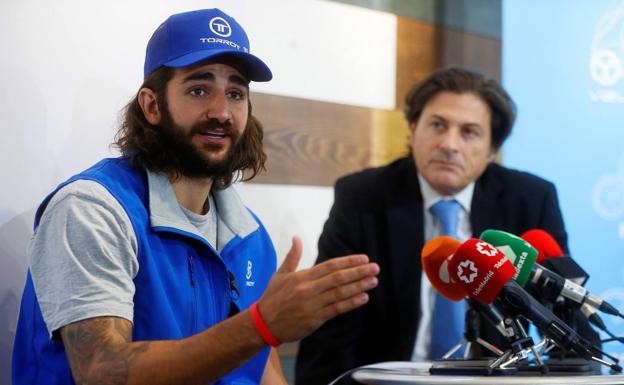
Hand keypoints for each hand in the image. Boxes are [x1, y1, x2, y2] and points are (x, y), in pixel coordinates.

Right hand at [256, 236, 378, 341]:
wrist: (263, 324)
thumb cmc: (272, 298)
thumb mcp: (280, 274)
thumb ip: (292, 256)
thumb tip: (297, 237)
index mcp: (302, 277)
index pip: (330, 266)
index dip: (348, 262)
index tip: (363, 259)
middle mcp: (308, 289)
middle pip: (338, 278)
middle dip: (358, 272)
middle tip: (375, 268)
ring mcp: (313, 305)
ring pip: (340, 293)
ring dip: (359, 286)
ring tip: (373, 281)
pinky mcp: (315, 319)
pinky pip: (336, 310)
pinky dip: (351, 303)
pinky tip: (363, 297)